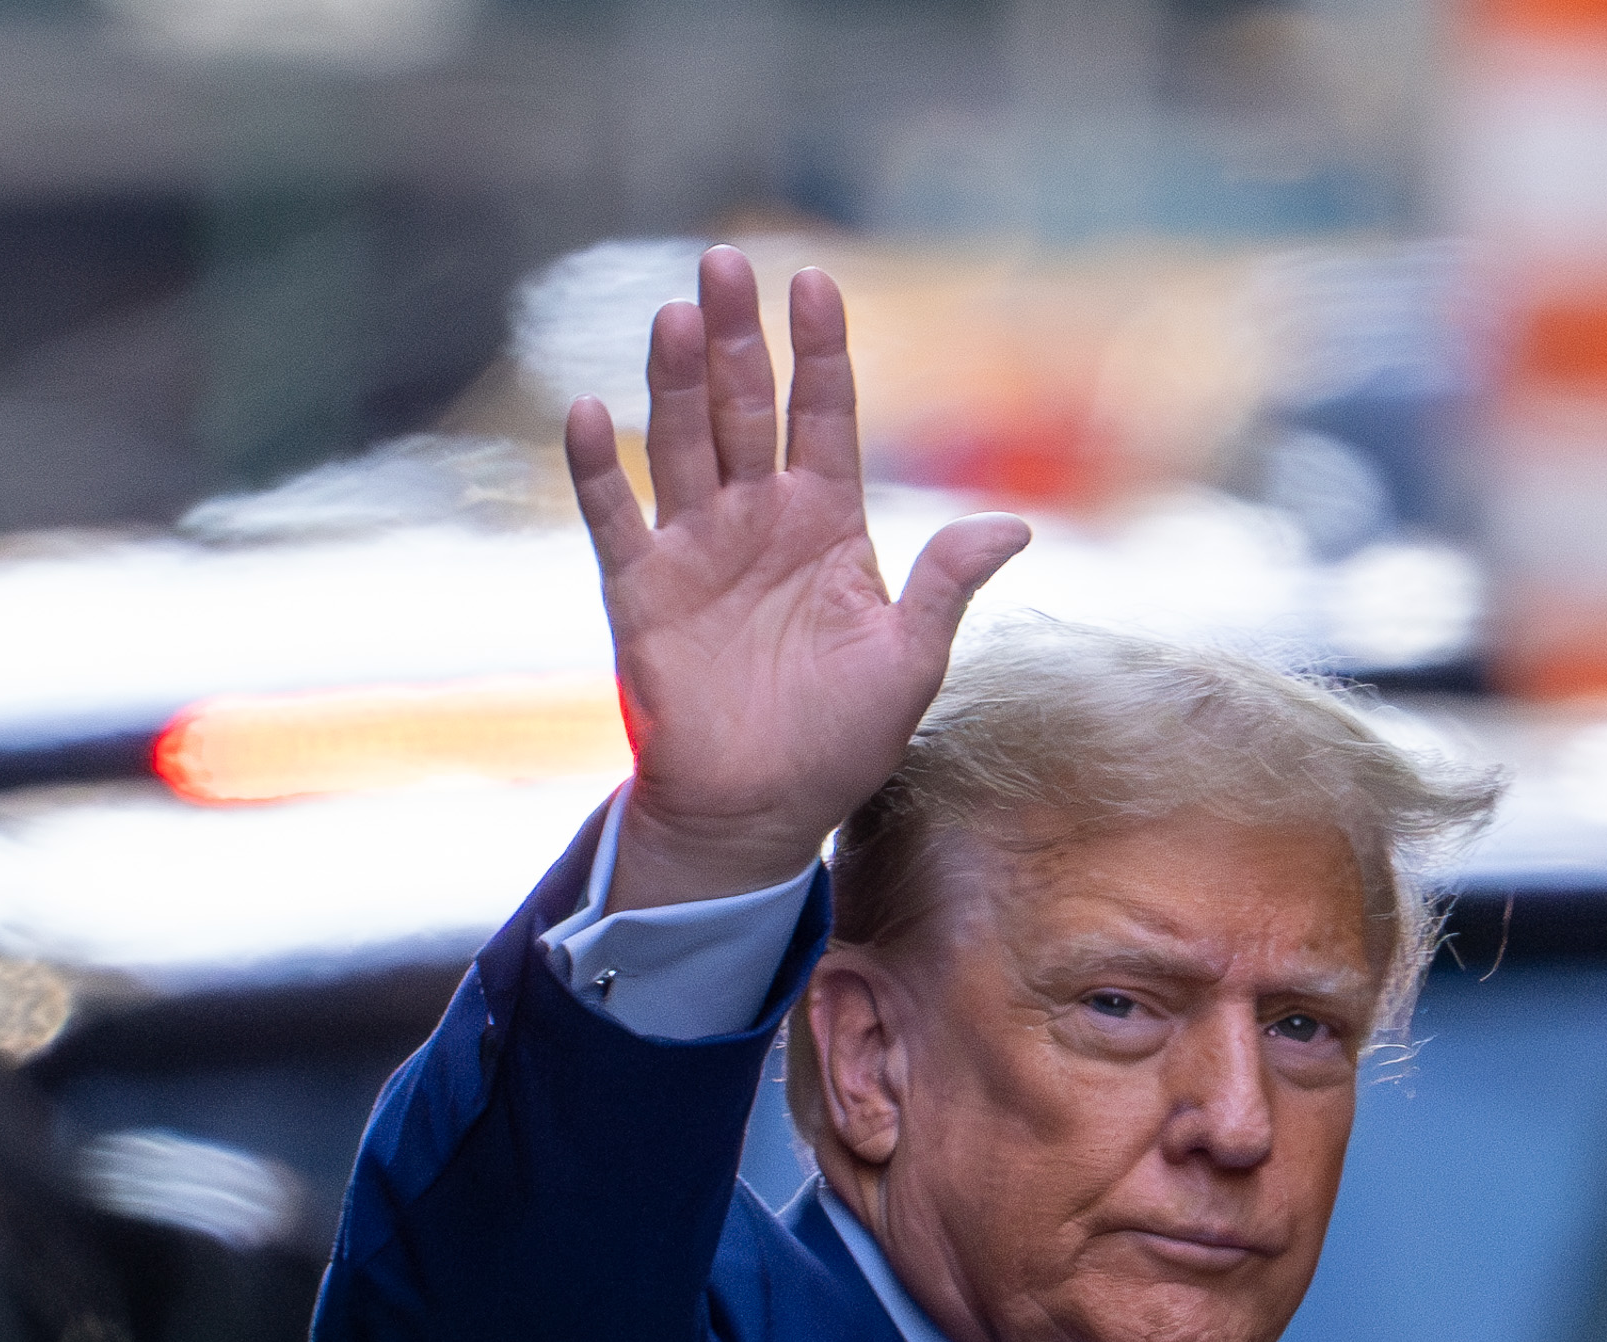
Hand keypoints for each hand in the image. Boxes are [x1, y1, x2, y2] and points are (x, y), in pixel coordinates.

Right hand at [570, 246, 1029, 911]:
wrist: (761, 814)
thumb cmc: (841, 742)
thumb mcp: (910, 662)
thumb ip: (947, 587)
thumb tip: (1014, 526)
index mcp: (828, 524)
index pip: (823, 416)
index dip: (818, 352)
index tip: (814, 283)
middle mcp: (757, 519)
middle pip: (743, 407)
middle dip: (736, 337)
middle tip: (725, 263)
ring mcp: (695, 548)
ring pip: (681, 442)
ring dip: (675, 381)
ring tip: (678, 316)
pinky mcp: (641, 590)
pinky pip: (614, 516)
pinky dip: (599, 467)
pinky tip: (593, 412)